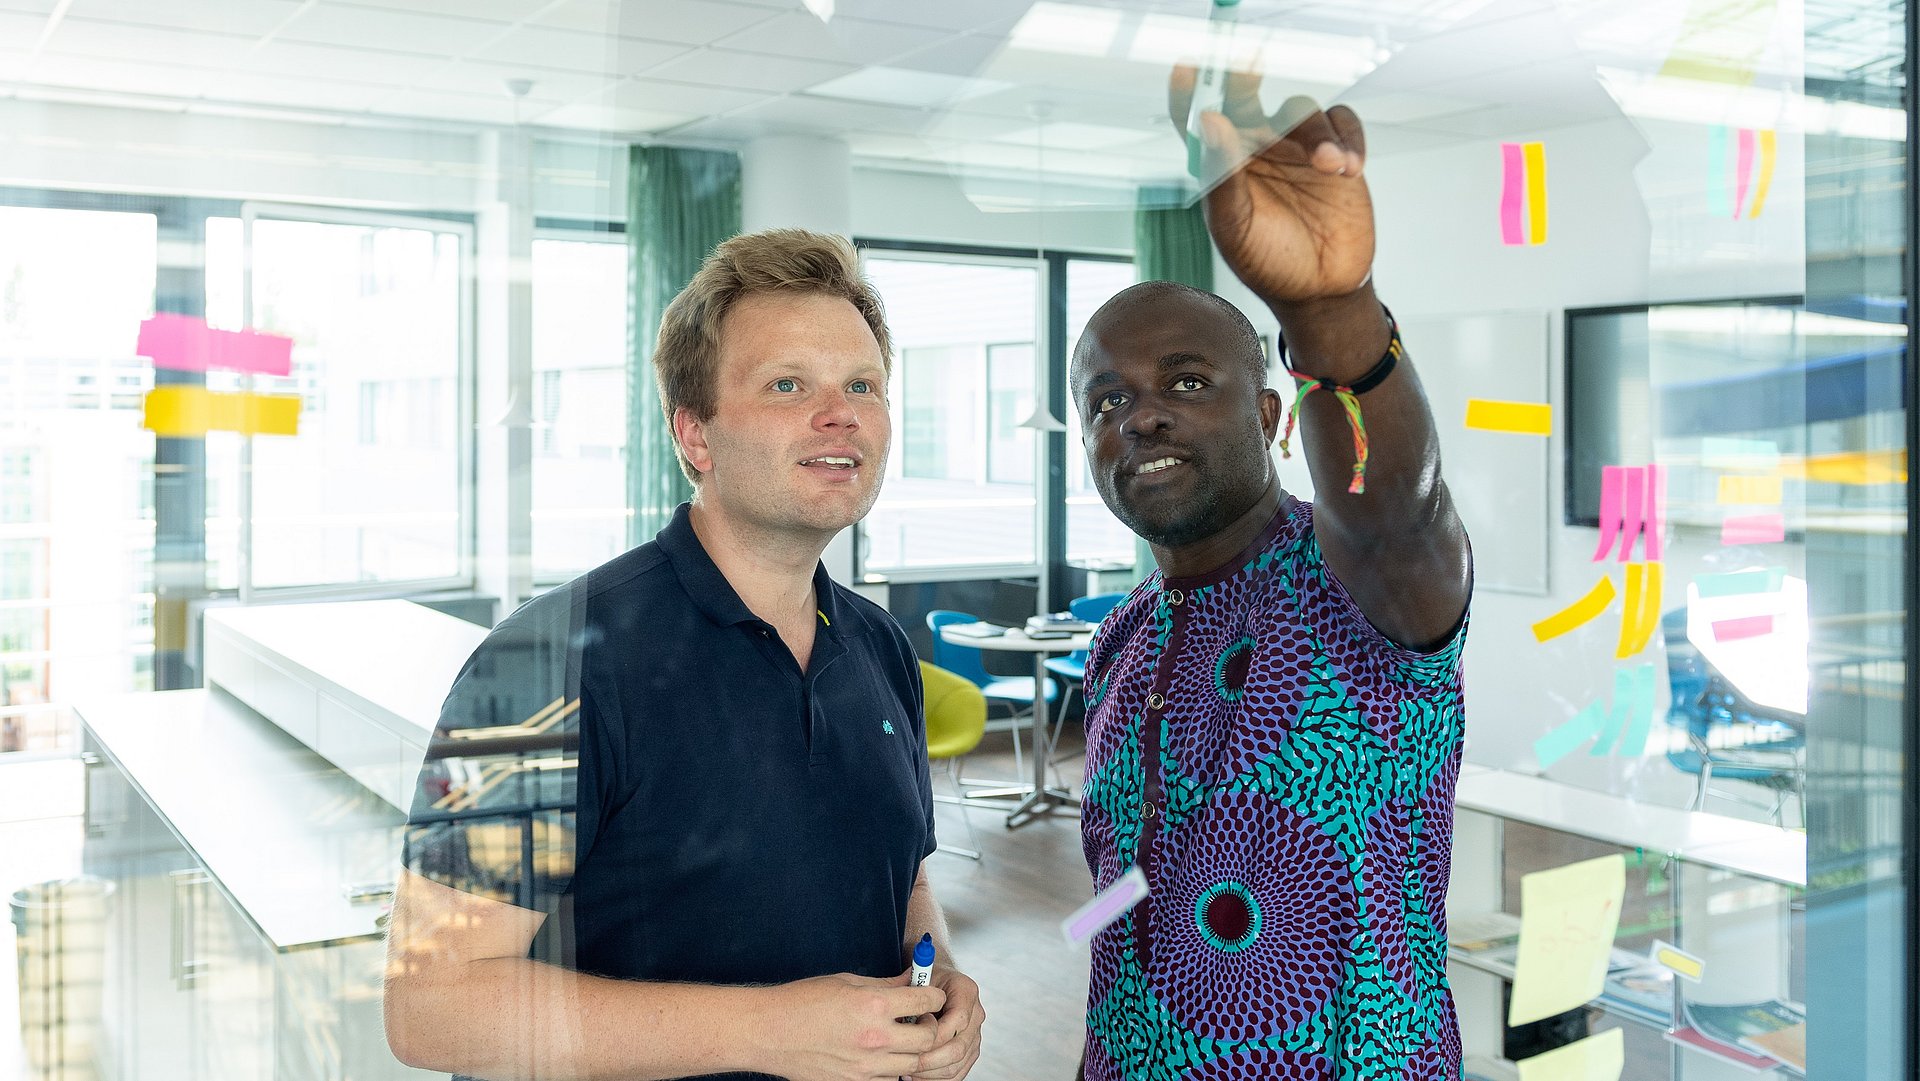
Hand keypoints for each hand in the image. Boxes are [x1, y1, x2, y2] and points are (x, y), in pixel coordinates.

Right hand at [757, 971, 946, 1080]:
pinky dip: (894, 1068)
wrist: (770, 1032)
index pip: (926, 1001)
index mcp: (873, 1005)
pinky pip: (890, 1079)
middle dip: (932, 1026)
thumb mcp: (848, 982)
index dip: (935, 996)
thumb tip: (912, 981)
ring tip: (904, 1037)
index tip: (933, 995)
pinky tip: (884, 1054)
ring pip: (913, 1064)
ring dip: (915, 1050)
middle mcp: (874, 1038)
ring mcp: (865, 1066)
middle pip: (928, 1038)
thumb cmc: (804, 1000)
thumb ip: (885, 985)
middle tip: (923, 1018)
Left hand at [909, 965, 983, 1079]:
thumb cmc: (925, 979)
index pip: (957, 1019)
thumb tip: (901, 1019)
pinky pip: (957, 1073)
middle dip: (930, 1058)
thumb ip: (914, 993)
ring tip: (907, 1070)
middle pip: (959, 1047)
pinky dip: (936, 1078)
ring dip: (931, 1072)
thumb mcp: (917, 976)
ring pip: (957, 1064)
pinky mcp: (970, 1051)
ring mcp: (975, 1034)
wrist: (937, 983)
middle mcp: (976, 1013)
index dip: (934, 1033)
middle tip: (905, 1061)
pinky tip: (916, 1076)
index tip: (910, 1038)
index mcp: (967, 991)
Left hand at [1170, 64, 1374, 305]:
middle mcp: (1256, 149)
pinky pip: (1342, 122)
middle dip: (1244, 78)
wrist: (1321, 289)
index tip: (1186, 69)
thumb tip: (1210, 123)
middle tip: (1250, 64)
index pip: (1197, 121)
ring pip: (1301, 109)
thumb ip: (1222, 177)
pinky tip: (1350, 168)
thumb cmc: (1269, 262)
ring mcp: (1296, 147)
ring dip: (1316, 133)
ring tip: (1330, 166)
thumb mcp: (1236, 228)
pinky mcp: (1336, 151)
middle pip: (1245, 97)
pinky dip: (1349, 138)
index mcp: (1222, 166)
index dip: (1189, 94)